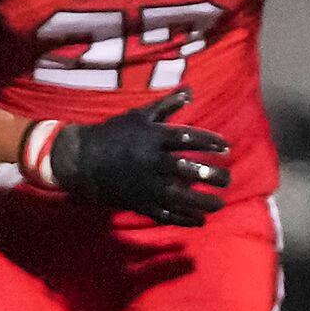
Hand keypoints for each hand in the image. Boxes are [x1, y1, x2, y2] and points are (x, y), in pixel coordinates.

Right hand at [46, 90, 229, 226]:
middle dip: (212, 175)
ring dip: (203, 202)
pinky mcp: (139, 202)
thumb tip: (190, 90)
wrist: (82, 159)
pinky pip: (165, 214)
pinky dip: (184, 219)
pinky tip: (200, 220)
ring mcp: (145, 185)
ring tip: (219, 203)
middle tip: (228, 178)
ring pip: (180, 197)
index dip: (211, 142)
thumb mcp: (139, 116)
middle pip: (189, 170)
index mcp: (153, 138)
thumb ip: (167, 105)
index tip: (226, 147)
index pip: (189, 138)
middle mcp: (152, 162)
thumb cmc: (114, 133)